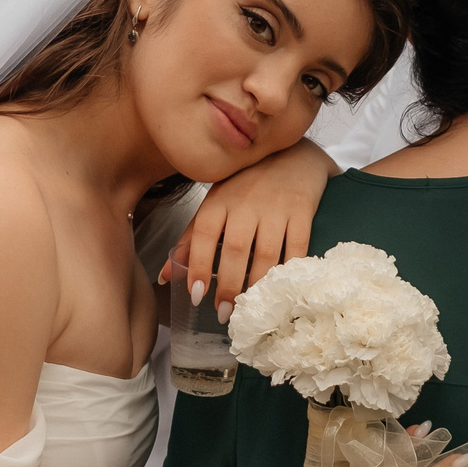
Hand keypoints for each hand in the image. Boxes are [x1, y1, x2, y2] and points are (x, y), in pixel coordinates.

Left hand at [171, 141, 336, 318]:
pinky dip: (289, 271)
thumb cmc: (247, 184)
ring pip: (266, 253)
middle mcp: (245, 202)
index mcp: (219, 200)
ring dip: (256, 285)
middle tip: (223, 312)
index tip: (196, 294)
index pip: (203, 234)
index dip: (197, 265)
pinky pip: (296, 247)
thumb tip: (165, 277)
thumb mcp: (215, 203)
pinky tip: (281, 289)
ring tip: (249, 308)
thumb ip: (191, 239)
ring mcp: (275, 206)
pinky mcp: (302, 210)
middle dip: (227, 285)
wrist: (292, 154)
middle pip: (235, 249)